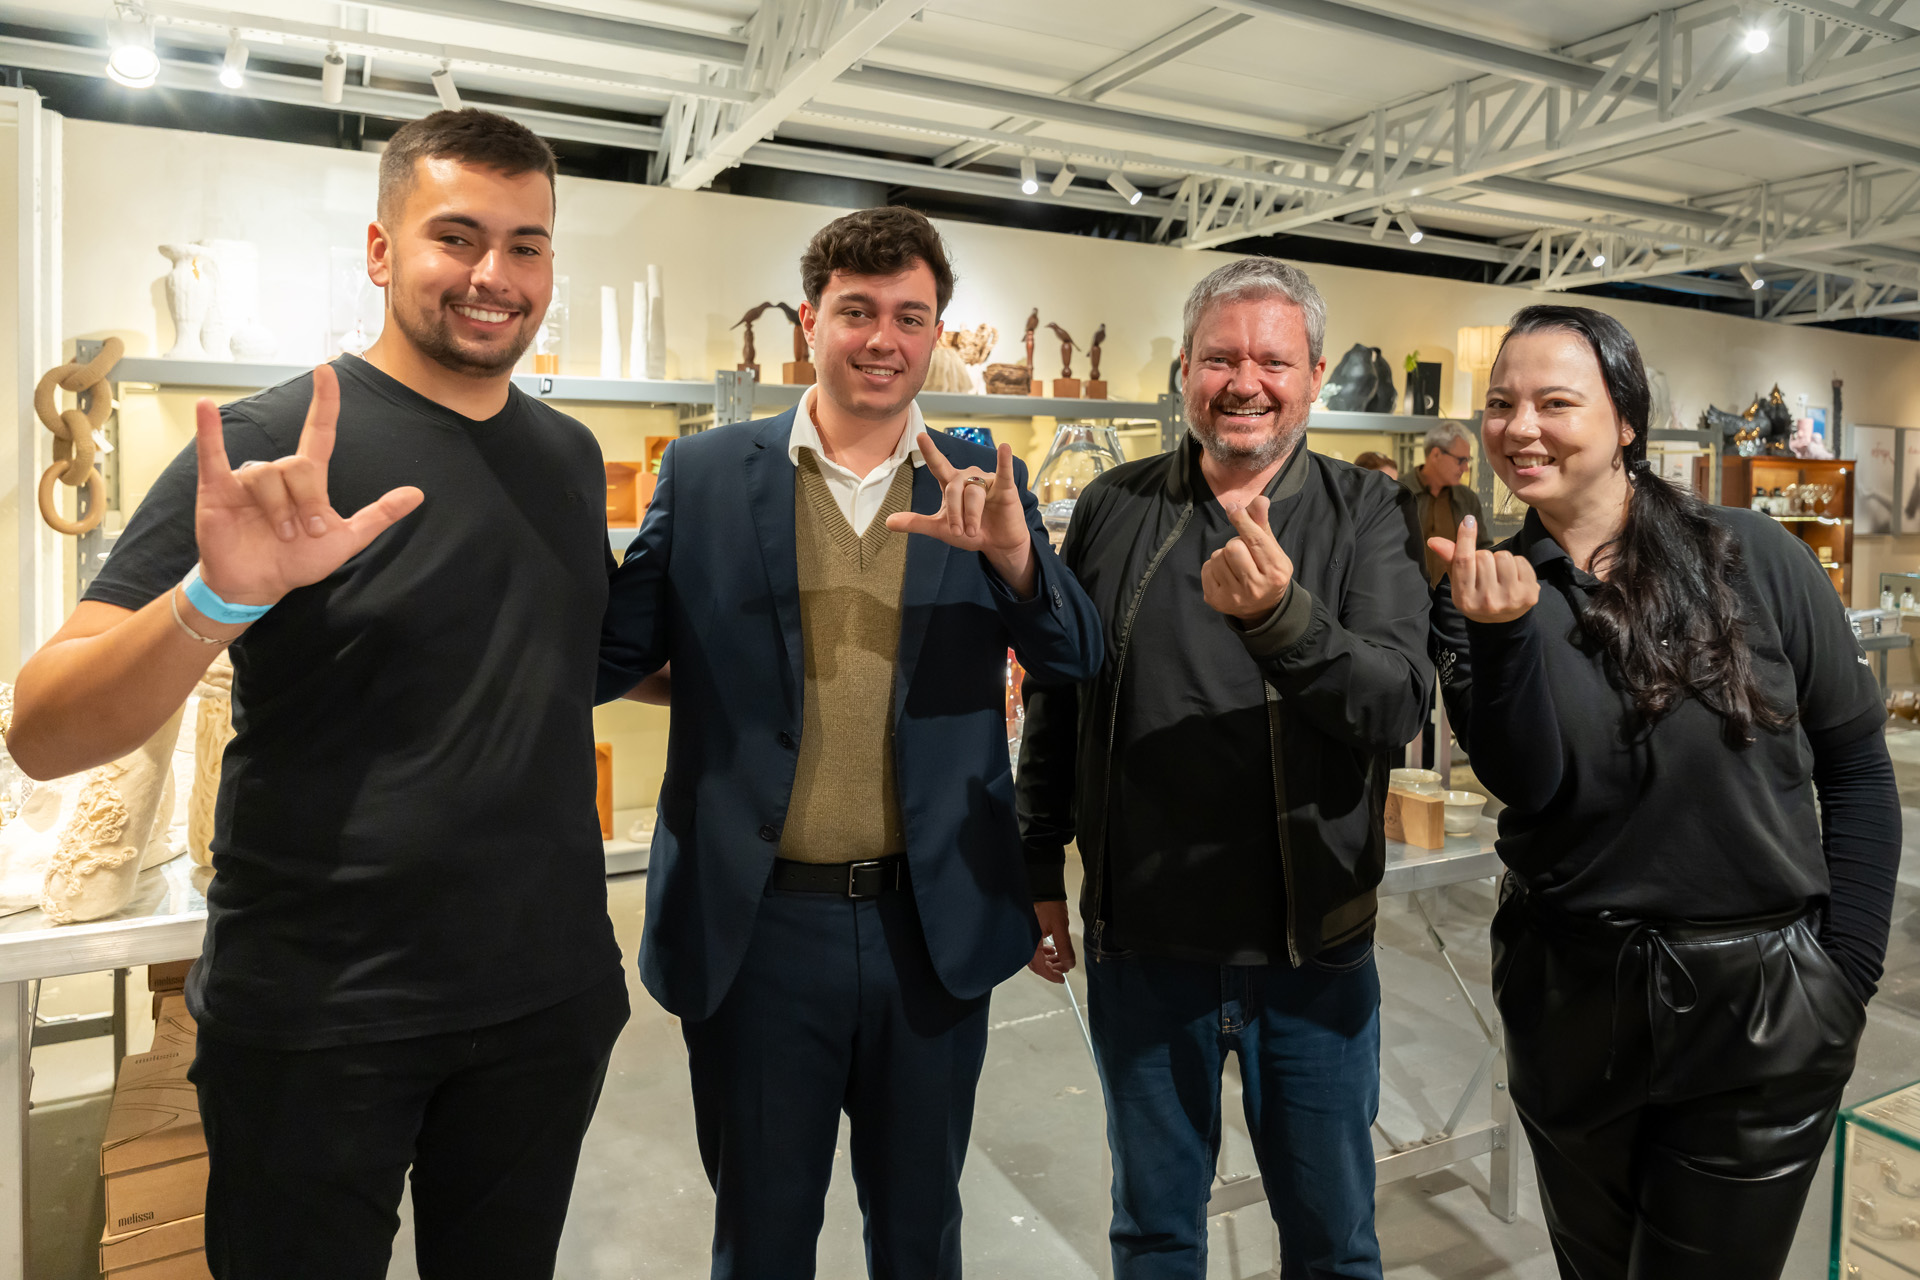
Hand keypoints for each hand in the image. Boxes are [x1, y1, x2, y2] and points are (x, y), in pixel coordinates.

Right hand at [194, 365, 423, 607]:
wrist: (259, 586)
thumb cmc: (297, 561)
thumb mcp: (346, 540)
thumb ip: (379, 515)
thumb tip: (418, 494)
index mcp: (307, 479)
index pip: (318, 431)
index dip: (324, 402)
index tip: (327, 371)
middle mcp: (277, 473)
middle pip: (298, 466)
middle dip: (307, 503)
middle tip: (306, 532)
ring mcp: (247, 479)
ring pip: (268, 476)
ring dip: (280, 511)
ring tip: (281, 535)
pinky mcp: (217, 489)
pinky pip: (213, 455)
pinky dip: (209, 432)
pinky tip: (205, 408)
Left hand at [884, 433, 1035, 596]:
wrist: (996, 544)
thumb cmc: (970, 532)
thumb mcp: (940, 528)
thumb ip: (916, 523)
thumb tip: (888, 522)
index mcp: (951, 483)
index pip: (937, 464)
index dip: (929, 451)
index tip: (920, 436)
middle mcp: (968, 477)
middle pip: (954, 490)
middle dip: (955, 514)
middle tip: (959, 532)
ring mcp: (986, 481)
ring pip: (973, 494)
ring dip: (972, 516)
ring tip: (974, 531)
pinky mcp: (1005, 488)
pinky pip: (1003, 473)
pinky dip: (1004, 461)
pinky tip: (1005, 448)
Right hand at [1028, 900, 1076, 982]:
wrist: (1043, 887)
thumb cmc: (1048, 903)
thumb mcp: (1060, 927)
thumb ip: (1064, 947)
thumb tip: (1069, 964)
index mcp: (1031, 942)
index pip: (1040, 967)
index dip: (1051, 975)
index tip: (1061, 979)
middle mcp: (1026, 941)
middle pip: (1036, 964)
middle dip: (1051, 968)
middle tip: (1064, 969)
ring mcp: (1026, 936)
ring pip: (1035, 956)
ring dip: (1048, 960)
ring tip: (1060, 958)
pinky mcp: (1029, 931)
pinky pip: (1034, 947)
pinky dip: (1044, 952)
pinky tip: (1051, 949)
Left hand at [1201, 495, 1293, 623]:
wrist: (1262, 609)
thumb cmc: (1267, 570)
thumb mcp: (1273, 549)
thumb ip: (1263, 525)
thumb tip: (1259, 499)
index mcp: (1276, 571)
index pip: (1255, 540)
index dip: (1242, 520)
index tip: (1233, 508)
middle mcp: (1256, 587)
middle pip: (1232, 547)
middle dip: (1235, 544)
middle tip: (1243, 553)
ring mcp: (1234, 597)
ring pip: (1217, 557)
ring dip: (1224, 555)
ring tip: (1235, 565)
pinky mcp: (1216, 600)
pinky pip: (1207, 568)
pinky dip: (1213, 566)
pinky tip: (1225, 575)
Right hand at [1428, 515, 1537, 622]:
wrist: (1501, 622)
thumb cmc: (1476, 595)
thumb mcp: (1459, 582)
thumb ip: (1450, 559)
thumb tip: (1434, 540)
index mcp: (1464, 599)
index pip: (1464, 561)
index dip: (1465, 538)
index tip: (1468, 520)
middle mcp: (1487, 601)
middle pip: (1485, 556)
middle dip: (1484, 557)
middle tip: (1485, 571)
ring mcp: (1510, 600)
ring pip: (1504, 556)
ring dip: (1501, 559)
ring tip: (1499, 573)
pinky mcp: (1529, 595)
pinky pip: (1521, 561)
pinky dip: (1517, 563)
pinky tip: (1514, 576)